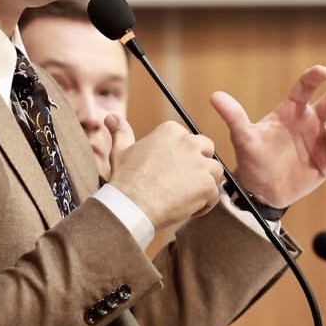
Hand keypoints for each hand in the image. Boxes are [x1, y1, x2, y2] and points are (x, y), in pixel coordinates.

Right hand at [105, 117, 223, 228]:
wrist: (131, 205)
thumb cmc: (125, 179)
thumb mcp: (120, 151)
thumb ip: (121, 132)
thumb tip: (110, 117)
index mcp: (170, 131)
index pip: (188, 139)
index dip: (181, 156)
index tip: (169, 169)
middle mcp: (188, 142)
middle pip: (206, 149)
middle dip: (198, 164)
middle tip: (182, 182)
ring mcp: (200, 163)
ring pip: (214, 171)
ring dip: (204, 183)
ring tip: (186, 196)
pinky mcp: (207, 185)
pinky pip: (215, 193)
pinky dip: (206, 203)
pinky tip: (189, 208)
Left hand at [211, 65, 325, 208]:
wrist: (260, 190)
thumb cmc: (252, 159)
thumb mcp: (243, 138)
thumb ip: (234, 117)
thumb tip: (214, 96)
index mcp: (291, 111)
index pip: (305, 88)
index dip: (314, 77)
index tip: (324, 71)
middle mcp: (309, 123)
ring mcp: (320, 143)